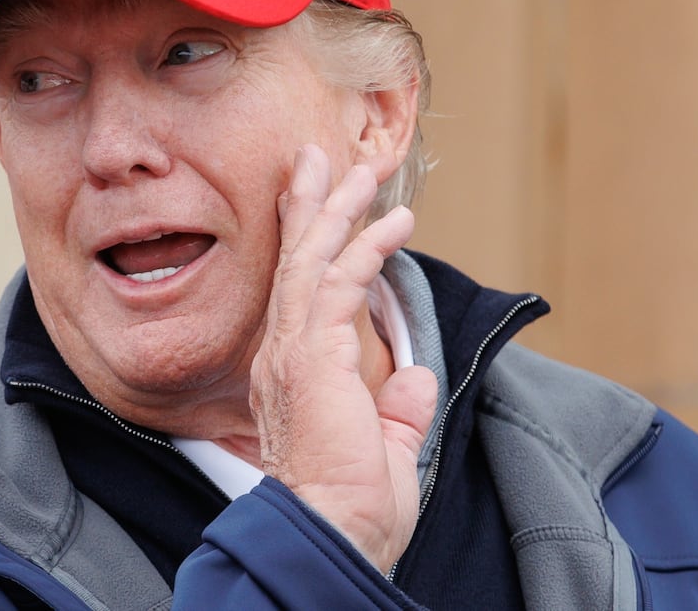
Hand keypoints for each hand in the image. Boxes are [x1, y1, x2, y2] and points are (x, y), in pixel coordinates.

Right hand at [250, 144, 437, 571]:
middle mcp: (282, 357)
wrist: (328, 537)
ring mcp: (293, 353)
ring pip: (310, 262)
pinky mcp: (313, 356)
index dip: (314, 247)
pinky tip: (393, 223)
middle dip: (310, 207)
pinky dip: (366, 248)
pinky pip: (337, 284)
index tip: (327, 208)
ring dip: (337, 211)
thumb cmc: (349, 513)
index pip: (300, 296)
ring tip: (362, 171)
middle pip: (294, 264)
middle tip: (321, 159)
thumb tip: (415, 379)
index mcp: (292, 377)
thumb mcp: (384, 452)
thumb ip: (396, 412)